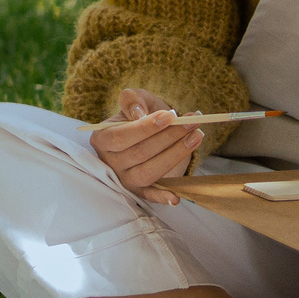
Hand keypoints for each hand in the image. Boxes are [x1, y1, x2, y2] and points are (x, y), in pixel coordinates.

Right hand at [91, 89, 204, 205]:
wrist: (150, 132)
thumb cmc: (141, 115)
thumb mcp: (135, 101)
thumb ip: (132, 100)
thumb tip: (139, 114)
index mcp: (102, 139)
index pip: (121, 137)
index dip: (146, 128)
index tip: (170, 115)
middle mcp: (109, 162)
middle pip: (139, 153)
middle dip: (169, 137)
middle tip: (192, 123)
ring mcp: (124, 179)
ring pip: (148, 172)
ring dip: (175, 155)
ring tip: (196, 137)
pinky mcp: (140, 191)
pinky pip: (150, 196)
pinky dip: (162, 197)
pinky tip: (176, 197)